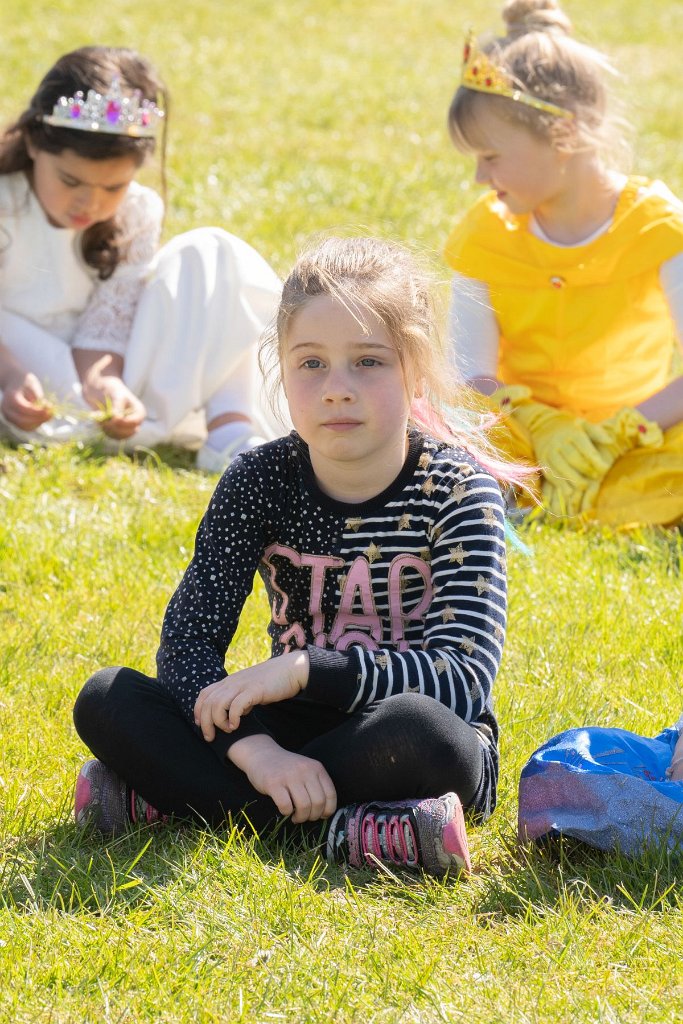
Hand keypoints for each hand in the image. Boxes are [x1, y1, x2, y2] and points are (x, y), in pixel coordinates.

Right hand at [1, 370, 52, 429]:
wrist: (14, 383)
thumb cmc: (25, 383)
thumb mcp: (33, 386)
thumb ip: (38, 399)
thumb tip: (48, 411)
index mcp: (10, 398)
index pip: (23, 409)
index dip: (37, 411)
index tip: (50, 407)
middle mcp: (7, 410)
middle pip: (23, 421)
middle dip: (40, 419)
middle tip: (52, 414)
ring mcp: (9, 417)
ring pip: (26, 427)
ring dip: (39, 422)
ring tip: (49, 414)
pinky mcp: (14, 422)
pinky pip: (26, 427)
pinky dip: (37, 424)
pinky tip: (44, 417)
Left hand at [82, 374, 144, 438]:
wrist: (101, 389)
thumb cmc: (111, 388)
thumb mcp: (116, 395)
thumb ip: (118, 407)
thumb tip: (117, 420)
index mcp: (139, 412)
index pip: (135, 423)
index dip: (124, 423)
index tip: (112, 418)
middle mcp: (134, 422)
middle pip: (128, 433)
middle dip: (114, 427)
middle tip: (103, 419)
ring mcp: (125, 428)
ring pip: (118, 436)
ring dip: (107, 428)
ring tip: (99, 416)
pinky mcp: (116, 430)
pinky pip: (110, 436)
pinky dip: (103, 429)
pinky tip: (98, 419)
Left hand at [194, 651, 309, 740]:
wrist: (291, 670)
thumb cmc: (273, 681)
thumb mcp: (251, 688)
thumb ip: (242, 698)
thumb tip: (238, 711)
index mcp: (230, 681)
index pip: (205, 694)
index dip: (198, 710)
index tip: (200, 725)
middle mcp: (232, 682)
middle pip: (207, 702)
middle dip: (205, 722)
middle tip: (210, 737)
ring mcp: (242, 685)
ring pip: (217, 704)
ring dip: (218, 721)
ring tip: (228, 730)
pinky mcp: (254, 690)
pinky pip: (235, 705)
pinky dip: (232, 718)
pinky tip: (237, 725)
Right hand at [229, 735, 336, 822]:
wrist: (261, 754)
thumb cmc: (286, 768)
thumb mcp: (306, 770)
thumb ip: (316, 784)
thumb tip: (325, 812)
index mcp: (317, 768)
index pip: (331, 794)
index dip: (328, 810)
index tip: (321, 815)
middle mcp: (305, 770)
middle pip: (318, 802)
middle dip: (313, 816)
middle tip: (305, 817)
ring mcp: (289, 776)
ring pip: (304, 806)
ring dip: (301, 817)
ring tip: (295, 817)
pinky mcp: (273, 783)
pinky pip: (286, 806)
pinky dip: (286, 812)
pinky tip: (284, 809)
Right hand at [543, 408, 663, 517]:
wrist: (545, 426)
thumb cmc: (571, 429)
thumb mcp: (584, 425)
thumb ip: (598, 433)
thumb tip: (610, 441)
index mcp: (573, 433)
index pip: (585, 448)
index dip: (595, 460)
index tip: (605, 468)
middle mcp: (559, 442)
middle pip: (572, 458)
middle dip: (585, 469)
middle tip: (596, 477)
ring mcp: (549, 452)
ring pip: (560, 467)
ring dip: (572, 479)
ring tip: (583, 487)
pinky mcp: (542, 461)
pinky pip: (550, 473)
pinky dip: (559, 484)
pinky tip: (568, 492)